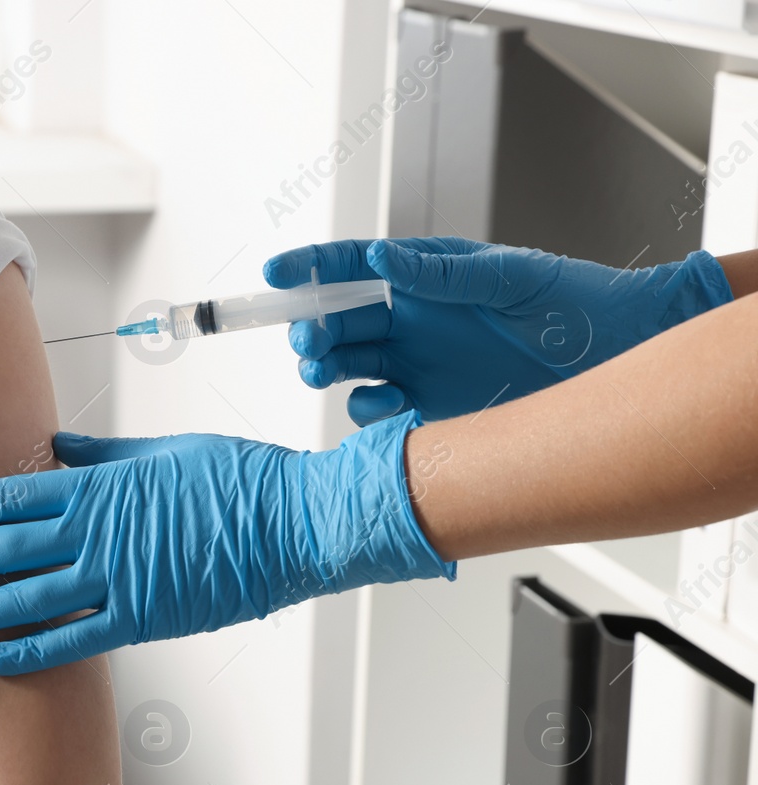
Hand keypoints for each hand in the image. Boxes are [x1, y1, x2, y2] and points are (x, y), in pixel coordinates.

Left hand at [0, 415, 452, 673]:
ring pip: (25, 595)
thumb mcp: (163, 452)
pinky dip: (30, 648)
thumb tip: (57, 447)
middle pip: (3, 546)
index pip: (10, 494)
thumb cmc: (238, 482)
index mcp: (100, 486)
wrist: (295, 523)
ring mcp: (117, 577)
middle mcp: (97, 531)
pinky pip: (73, 637)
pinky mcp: (143, 618)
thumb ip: (103, 456)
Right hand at [262, 237, 732, 424]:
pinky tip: (384, 407)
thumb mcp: (510, 277)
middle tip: (308, 340)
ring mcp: (417, 364)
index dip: (308, 269)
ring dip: (325, 368)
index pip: (351, 268)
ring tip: (322, 372)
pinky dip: (368, 411)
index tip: (274, 275)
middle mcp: (412, 321)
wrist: (622, 356)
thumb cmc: (576, 302)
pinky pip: (377, 411)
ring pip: (347, 366)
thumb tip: (380, 260)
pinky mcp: (430, 407)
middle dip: (312, 328)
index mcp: (425, 278)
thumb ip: (443, 273)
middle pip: (338, 321)